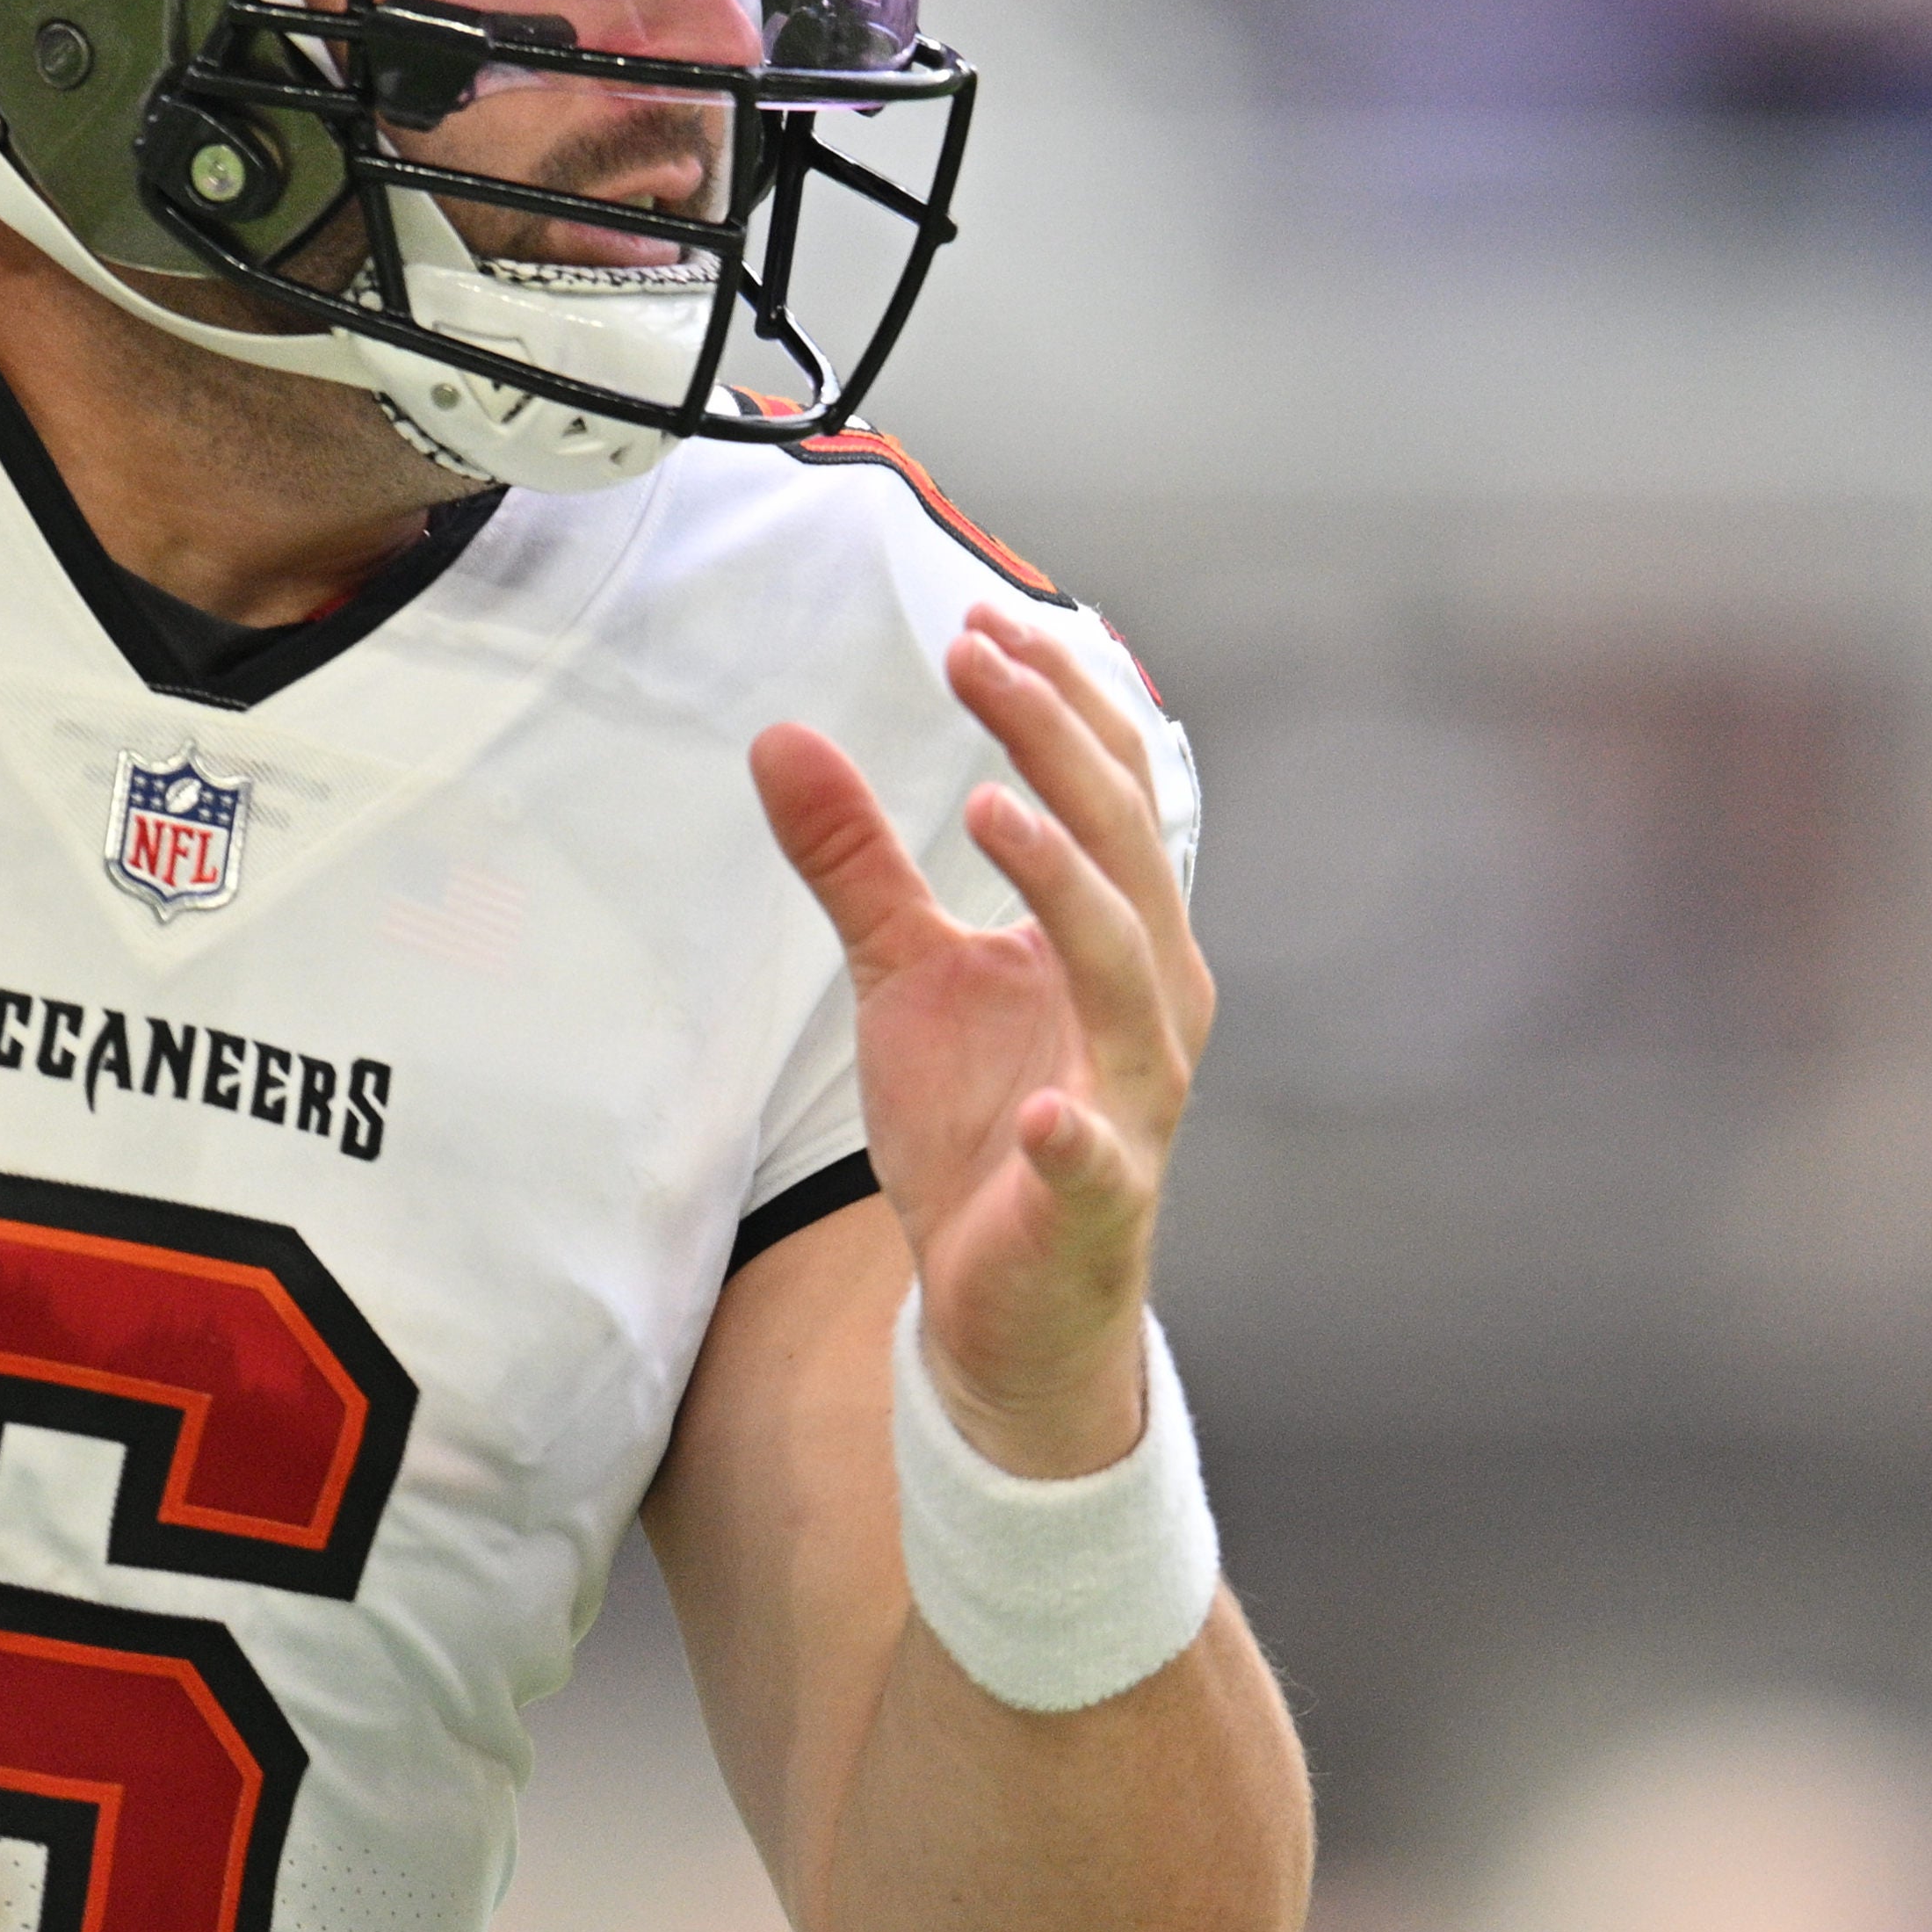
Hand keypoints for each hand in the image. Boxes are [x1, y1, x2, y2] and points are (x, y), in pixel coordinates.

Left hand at [752, 606, 1212, 1478]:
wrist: (1016, 1306)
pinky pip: (1097, 1158)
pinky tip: (1039, 1113)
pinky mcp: (1097, 1198)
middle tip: (980, 659)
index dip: (1058, 702)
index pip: (1110, 790)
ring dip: (1069, 886)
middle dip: (1059, 745)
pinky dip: (1075, 1134)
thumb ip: (859, 863)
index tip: (978, 625)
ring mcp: (1130, 1099)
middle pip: (1125, 846)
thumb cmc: (982, 1125)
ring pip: (1129, 972)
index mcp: (1117, 935)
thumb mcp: (905, 974)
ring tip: (996, 809)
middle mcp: (1146, 1000)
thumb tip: (784, 737)